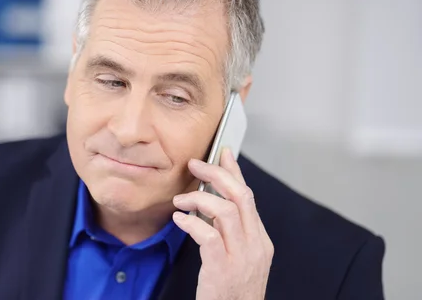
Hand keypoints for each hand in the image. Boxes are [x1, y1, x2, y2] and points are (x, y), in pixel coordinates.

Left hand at [172, 148, 273, 299]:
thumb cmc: (233, 291)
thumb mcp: (239, 256)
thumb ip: (230, 230)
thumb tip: (212, 201)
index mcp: (260, 240)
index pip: (248, 196)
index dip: (234, 171)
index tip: (222, 153)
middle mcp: (254, 245)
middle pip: (240, 196)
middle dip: (216, 174)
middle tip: (195, 165)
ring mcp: (240, 257)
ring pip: (225, 211)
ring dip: (198, 199)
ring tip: (180, 201)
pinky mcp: (221, 269)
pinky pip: (207, 236)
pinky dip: (190, 222)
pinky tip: (179, 219)